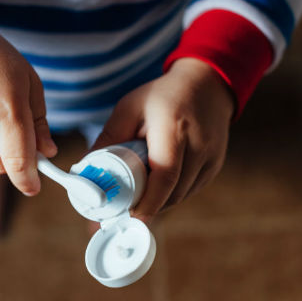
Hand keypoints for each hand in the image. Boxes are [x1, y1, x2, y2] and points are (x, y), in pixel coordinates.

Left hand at [92, 58, 233, 221]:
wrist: (206, 85)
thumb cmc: (162, 96)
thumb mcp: (129, 108)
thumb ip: (109, 138)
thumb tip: (86, 169)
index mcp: (174, 128)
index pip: (164, 175)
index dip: (147, 202)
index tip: (128, 217)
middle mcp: (199, 146)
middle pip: (172, 192)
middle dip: (146, 206)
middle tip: (122, 211)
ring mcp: (211, 158)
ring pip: (181, 196)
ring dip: (158, 202)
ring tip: (137, 197)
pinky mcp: (215, 166)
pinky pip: (190, 190)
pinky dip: (171, 194)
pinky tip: (157, 187)